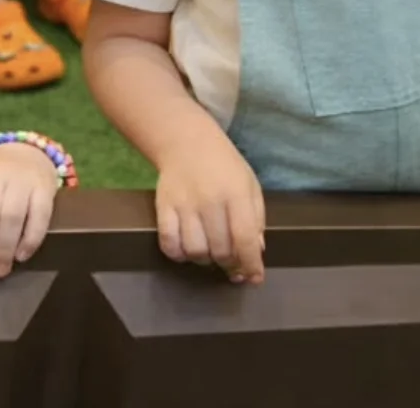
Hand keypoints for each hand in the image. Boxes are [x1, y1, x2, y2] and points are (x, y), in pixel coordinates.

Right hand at [155, 134, 264, 283]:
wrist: (186, 141)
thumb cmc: (224, 164)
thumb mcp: (250, 185)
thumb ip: (256, 218)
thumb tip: (256, 252)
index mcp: (237, 194)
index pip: (245, 239)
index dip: (251, 264)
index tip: (255, 278)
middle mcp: (210, 200)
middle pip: (220, 250)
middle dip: (230, 264)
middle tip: (232, 264)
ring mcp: (184, 204)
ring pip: (195, 251)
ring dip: (205, 260)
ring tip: (210, 253)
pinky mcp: (163, 206)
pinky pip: (169, 243)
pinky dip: (178, 254)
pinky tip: (187, 250)